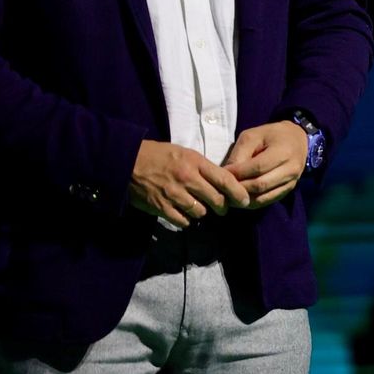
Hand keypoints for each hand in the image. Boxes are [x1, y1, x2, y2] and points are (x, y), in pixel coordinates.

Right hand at [130, 140, 250, 227]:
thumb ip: (204, 168)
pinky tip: (184, 214)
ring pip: (200, 212)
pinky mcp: (160, 207)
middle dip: (223, 207)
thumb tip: (222, 182)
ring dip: (202, 212)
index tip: (245, 201)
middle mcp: (187, 179)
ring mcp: (174, 194)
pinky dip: (185, 220)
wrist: (128, 160)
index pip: (225, 180)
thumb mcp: (186, 153)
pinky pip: (182, 220)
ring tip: (199, 208)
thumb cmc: (160, 155)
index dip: (238, 193)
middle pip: (216, 200)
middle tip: (222, 208)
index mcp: (196, 163)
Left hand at [222, 121, 309, 206]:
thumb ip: (240, 153)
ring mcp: (291, 182)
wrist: (298, 140)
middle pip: (260, 185)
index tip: (222, 174)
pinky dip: (252, 202)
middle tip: (223, 186)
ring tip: (230, 194)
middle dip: (239, 187)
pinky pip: (267, 201)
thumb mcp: (253, 136)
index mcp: (283, 152)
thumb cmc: (272, 135)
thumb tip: (227, 173)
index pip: (257, 168)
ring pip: (263, 197)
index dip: (238, 173)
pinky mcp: (288, 190)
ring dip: (244, 198)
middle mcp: (290, 169)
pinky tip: (242, 197)